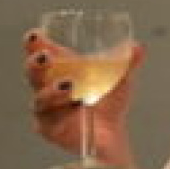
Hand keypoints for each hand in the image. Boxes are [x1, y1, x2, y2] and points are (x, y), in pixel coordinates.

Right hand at [22, 27, 144, 152]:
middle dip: (35, 62)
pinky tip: (75, 109)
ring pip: (39, 98)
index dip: (32, 43)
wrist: (112, 133)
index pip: (38, 51)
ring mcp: (46, 108)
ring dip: (52, 91)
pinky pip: (49, 121)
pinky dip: (61, 114)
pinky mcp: (48, 128)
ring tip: (70, 85)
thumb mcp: (120, 78)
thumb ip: (127, 62)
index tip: (36, 35)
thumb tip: (137, 47)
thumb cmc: (108, 100)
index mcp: (58, 68)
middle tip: (47, 56)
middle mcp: (46, 86)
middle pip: (32, 72)